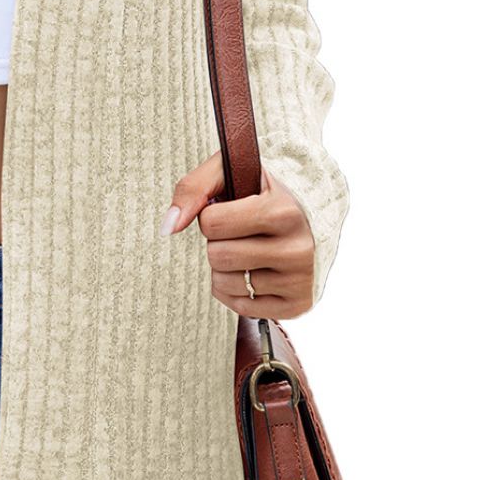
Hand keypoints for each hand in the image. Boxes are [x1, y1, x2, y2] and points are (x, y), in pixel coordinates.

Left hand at [160, 152, 315, 318]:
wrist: (308, 212)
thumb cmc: (261, 190)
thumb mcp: (229, 172)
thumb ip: (193, 189)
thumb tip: (170, 227)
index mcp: (283, 212)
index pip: (211, 223)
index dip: (211, 215)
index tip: (229, 210)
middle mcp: (297, 248)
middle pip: (218, 256)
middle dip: (217, 243)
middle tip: (238, 232)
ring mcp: (299, 279)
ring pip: (226, 284)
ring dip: (224, 268)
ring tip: (247, 250)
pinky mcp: (297, 304)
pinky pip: (242, 308)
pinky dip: (236, 291)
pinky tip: (252, 271)